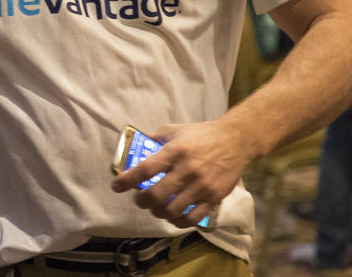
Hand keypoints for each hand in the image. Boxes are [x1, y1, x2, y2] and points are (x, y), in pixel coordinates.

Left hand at [110, 120, 251, 228]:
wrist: (236, 141)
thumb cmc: (201, 135)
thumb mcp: (175, 130)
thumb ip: (155, 138)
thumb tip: (137, 146)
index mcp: (174, 151)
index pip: (145, 169)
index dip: (127, 180)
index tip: (116, 186)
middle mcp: (187, 170)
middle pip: (157, 195)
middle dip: (142, 201)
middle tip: (139, 200)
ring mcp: (201, 186)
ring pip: (172, 210)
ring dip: (158, 213)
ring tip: (155, 208)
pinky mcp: (214, 198)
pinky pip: (193, 218)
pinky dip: (179, 221)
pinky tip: (173, 217)